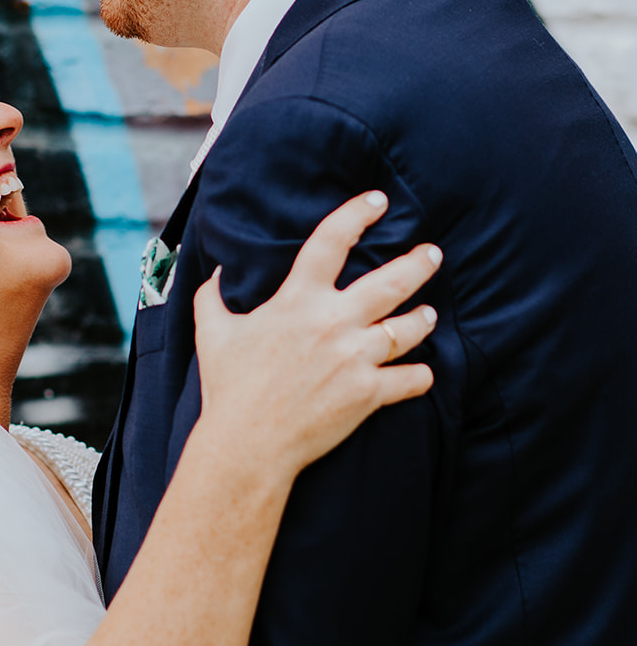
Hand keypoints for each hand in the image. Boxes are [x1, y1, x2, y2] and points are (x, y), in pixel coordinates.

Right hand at [194, 190, 438, 480]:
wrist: (247, 444)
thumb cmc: (228, 388)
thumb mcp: (212, 332)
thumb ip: (212, 296)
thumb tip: (216, 271)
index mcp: (297, 301)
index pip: (331, 241)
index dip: (357, 214)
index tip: (378, 201)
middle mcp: (333, 322)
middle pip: (390, 282)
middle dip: (418, 264)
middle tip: (433, 254)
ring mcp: (355, 358)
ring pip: (408, 329)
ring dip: (422, 319)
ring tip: (429, 314)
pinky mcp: (368, 394)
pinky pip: (411, 379)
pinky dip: (420, 376)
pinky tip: (423, 373)